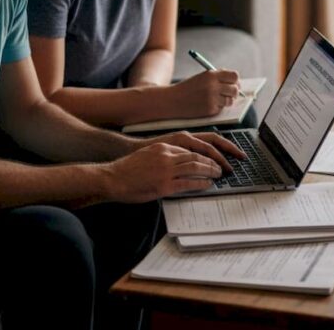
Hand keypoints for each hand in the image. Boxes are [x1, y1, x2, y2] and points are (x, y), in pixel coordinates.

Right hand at [102, 142, 222, 201]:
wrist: (112, 178)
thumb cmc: (127, 170)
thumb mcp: (147, 156)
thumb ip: (163, 157)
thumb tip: (178, 165)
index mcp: (163, 147)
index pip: (190, 148)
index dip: (204, 154)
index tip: (212, 158)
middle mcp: (166, 156)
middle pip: (197, 156)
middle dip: (212, 161)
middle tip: (221, 167)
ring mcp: (166, 170)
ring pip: (196, 167)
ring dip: (210, 171)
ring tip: (218, 174)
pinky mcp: (164, 185)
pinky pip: (189, 183)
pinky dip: (201, 183)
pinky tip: (207, 184)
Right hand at [170, 69, 240, 116]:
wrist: (172, 100)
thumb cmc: (188, 88)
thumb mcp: (202, 77)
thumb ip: (218, 77)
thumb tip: (235, 81)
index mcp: (211, 75)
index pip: (234, 76)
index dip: (235, 81)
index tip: (233, 84)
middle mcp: (213, 86)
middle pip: (235, 89)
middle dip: (233, 92)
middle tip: (229, 94)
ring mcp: (212, 99)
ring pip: (230, 101)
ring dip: (226, 101)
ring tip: (216, 99)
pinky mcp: (210, 110)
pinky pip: (221, 109)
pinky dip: (217, 107)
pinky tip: (207, 105)